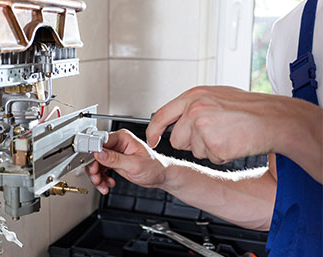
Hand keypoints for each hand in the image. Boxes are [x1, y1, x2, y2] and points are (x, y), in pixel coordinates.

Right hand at [85, 129, 166, 194]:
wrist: (160, 176)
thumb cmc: (154, 166)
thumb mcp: (134, 164)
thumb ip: (115, 159)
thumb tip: (99, 153)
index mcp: (123, 138)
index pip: (101, 141)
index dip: (93, 152)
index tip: (91, 163)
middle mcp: (117, 144)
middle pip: (95, 153)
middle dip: (94, 168)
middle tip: (96, 177)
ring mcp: (114, 153)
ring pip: (96, 163)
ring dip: (97, 176)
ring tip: (102, 184)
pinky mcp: (113, 162)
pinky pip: (100, 170)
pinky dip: (101, 179)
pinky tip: (107, 184)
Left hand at [146, 86, 291, 163]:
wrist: (274, 118)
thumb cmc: (249, 108)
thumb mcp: (216, 97)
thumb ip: (194, 106)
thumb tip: (177, 119)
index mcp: (194, 95)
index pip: (161, 115)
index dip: (154, 131)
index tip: (152, 140)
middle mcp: (194, 109)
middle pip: (177, 140)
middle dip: (193, 143)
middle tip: (216, 133)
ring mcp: (202, 126)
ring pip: (194, 151)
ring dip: (210, 149)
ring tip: (228, 135)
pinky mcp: (213, 143)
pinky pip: (211, 158)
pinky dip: (223, 155)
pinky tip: (234, 142)